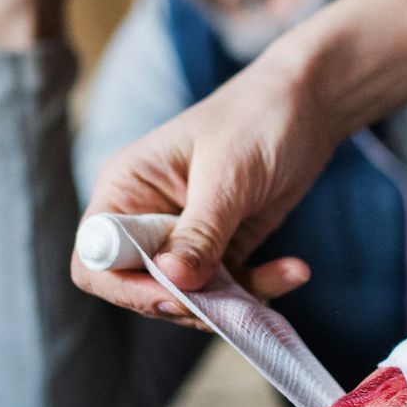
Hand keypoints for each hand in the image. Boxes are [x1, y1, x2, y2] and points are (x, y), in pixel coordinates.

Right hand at [73, 0, 406, 321]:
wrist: (310, 104)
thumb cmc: (257, 119)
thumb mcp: (227, 176)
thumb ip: (199, 233)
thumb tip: (172, 282)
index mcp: (127, 188)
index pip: (96, 258)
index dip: (125, 287)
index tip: (175, 296)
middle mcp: (147, 216)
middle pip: (140, 287)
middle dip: (187, 302)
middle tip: (232, 303)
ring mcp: (184, 236)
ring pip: (188, 297)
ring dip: (232, 302)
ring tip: (284, 276)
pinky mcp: (221, 249)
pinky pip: (228, 289)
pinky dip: (259, 289)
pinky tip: (294, 270)